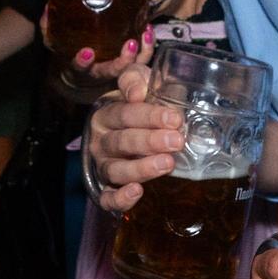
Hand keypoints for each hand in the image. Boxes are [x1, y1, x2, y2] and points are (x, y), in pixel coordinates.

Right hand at [57, 19, 151, 85]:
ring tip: (146, 34)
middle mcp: (102, 71)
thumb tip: (48, 7)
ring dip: (143, 52)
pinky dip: (148, 45)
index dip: (83, 62)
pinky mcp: (130, 62)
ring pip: (134, 66)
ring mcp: (118, 69)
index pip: (80, 68)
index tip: (87, 52)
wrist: (82, 74)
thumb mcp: (55, 42)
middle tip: (130, 44)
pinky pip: (142, 57)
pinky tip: (149, 29)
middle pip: (114, 71)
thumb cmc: (69, 54)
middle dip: (124, 61)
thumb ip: (49, 27)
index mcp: (82, 68)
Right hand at [85, 58, 177, 213]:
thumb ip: (136, 80)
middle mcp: (101, 141)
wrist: (126, 128)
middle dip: (150, 142)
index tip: (174, 118)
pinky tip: (137, 192)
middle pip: (121, 142)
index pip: (124, 113)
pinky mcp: (107, 189)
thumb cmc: (138, 105)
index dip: (149, 116)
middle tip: (176, 141)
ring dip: (141, 168)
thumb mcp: (137, 83)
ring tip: (167, 164)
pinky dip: (119, 198)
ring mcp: (103, 166)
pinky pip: (107, 198)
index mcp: (106, 114)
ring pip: (116, 170)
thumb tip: (138, 92)